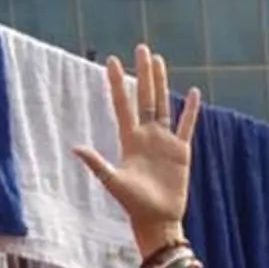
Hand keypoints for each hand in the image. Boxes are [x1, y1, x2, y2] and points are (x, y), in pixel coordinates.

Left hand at [75, 45, 201, 252]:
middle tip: (141, 48)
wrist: (157, 219)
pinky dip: (190, 109)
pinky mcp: (181, 151)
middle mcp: (146, 135)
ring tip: (159, 60)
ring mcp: (164, 141)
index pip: (121, 104)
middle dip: (142, 73)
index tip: (111, 61)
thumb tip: (75, 148)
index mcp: (129, 140)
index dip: (116, 83)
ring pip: (163, 104)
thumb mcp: (113, 181)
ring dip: (161, 82)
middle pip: (144, 96)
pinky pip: (186, 125)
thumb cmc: (133, 204)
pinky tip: (192, 92)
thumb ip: (97, 163)